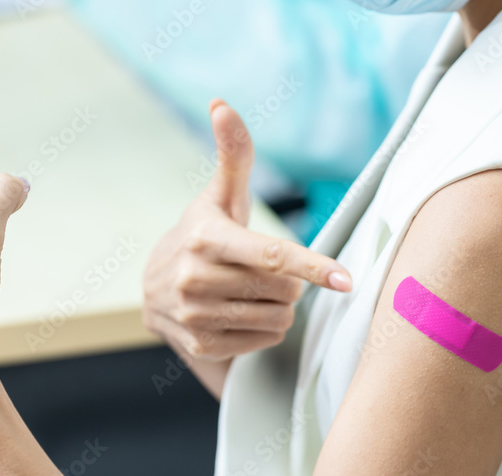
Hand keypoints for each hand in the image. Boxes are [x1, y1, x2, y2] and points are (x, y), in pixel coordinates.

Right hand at [143, 100, 351, 360]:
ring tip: (252, 293)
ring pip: (277, 318)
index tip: (346, 280)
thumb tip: (221, 104)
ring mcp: (196, 316)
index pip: (272, 256)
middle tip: (268, 272)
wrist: (155, 289)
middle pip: (284, 290)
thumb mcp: (218, 197)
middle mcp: (196, 279)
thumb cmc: (202, 235)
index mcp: (206, 239)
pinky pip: (264, 340)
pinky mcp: (200, 345)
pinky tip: (241, 314)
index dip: (313, 267)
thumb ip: (232, 155)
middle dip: (290, 281)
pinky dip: (264, 329)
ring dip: (279, 307)